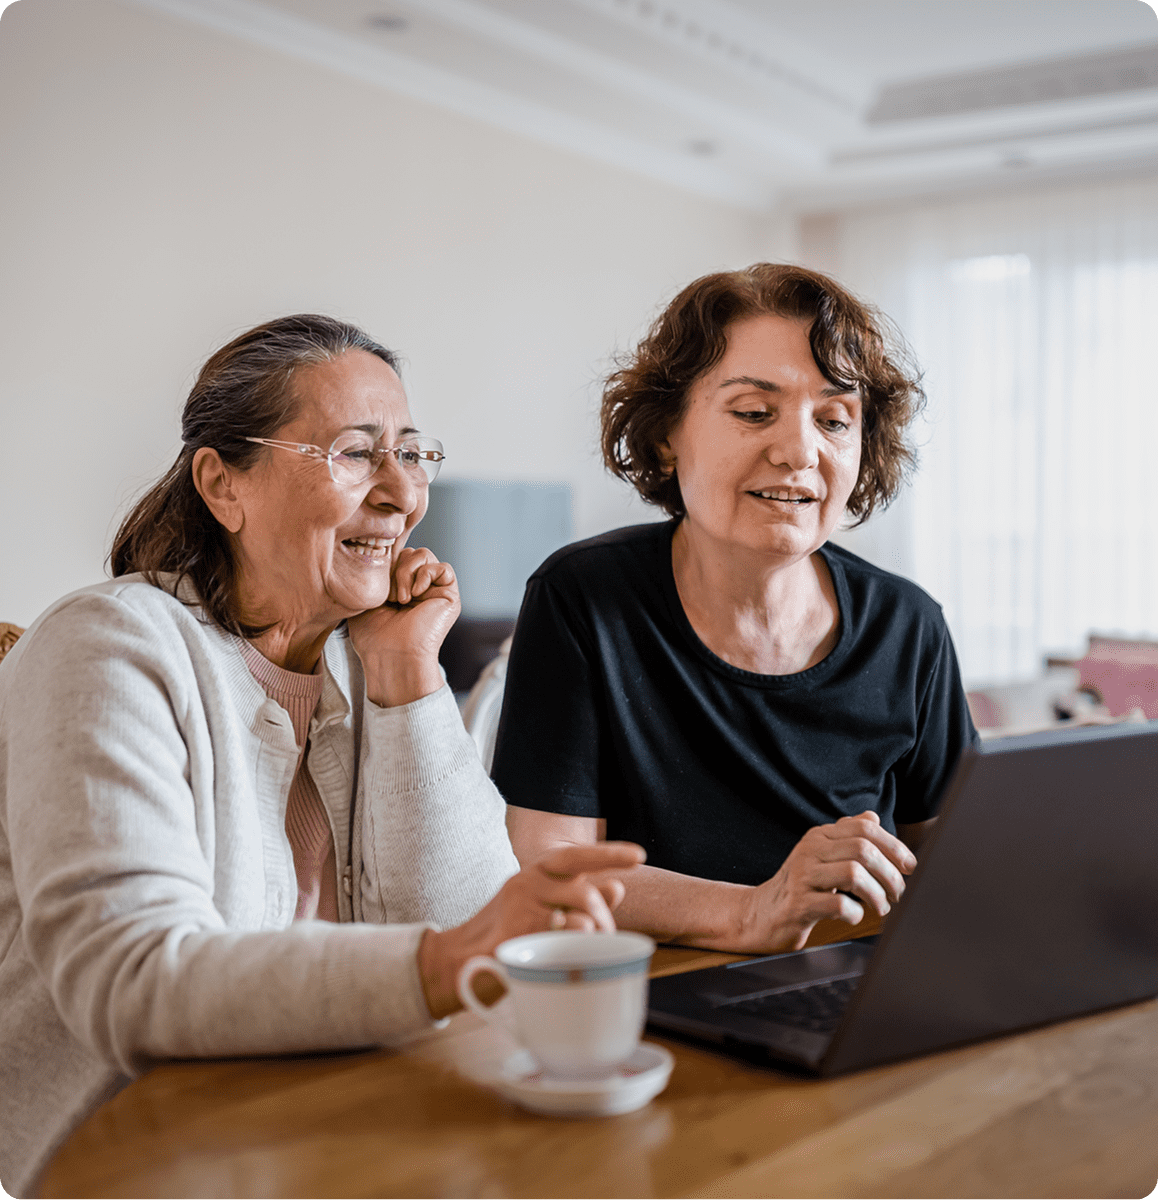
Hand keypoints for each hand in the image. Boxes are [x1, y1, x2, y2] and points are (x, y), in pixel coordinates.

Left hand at [348, 547, 460, 706]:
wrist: (391, 655)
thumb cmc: (374, 635)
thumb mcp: (365, 596)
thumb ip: (373, 571)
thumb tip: (378, 547)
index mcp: (399, 587)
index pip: (396, 554)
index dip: (386, 554)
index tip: (375, 564)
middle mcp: (418, 587)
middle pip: (409, 551)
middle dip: (394, 568)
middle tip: (389, 596)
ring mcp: (434, 590)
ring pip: (424, 554)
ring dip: (406, 573)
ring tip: (401, 599)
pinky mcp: (450, 596)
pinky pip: (442, 568)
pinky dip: (426, 575)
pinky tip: (416, 595)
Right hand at [417, 842, 646, 1018]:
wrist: (456, 960)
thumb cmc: (507, 934)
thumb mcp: (545, 908)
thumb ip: (579, 899)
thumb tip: (617, 887)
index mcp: (536, 873)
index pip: (576, 857)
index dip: (609, 855)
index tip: (638, 856)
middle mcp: (528, 883)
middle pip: (584, 892)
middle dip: (605, 919)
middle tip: (605, 939)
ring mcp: (520, 908)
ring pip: (578, 915)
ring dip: (593, 935)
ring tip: (588, 950)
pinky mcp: (515, 934)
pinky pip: (560, 937)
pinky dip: (572, 945)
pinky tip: (566, 954)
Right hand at [735, 811, 916, 952]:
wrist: (761, 914)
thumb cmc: (799, 887)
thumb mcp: (821, 855)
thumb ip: (846, 836)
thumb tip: (873, 817)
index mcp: (819, 836)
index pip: (864, 828)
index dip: (894, 845)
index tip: (909, 866)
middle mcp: (810, 850)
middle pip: (863, 850)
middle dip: (890, 874)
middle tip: (898, 893)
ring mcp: (802, 876)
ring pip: (854, 874)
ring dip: (877, 894)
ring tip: (880, 907)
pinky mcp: (799, 904)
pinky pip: (839, 904)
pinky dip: (856, 913)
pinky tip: (855, 915)